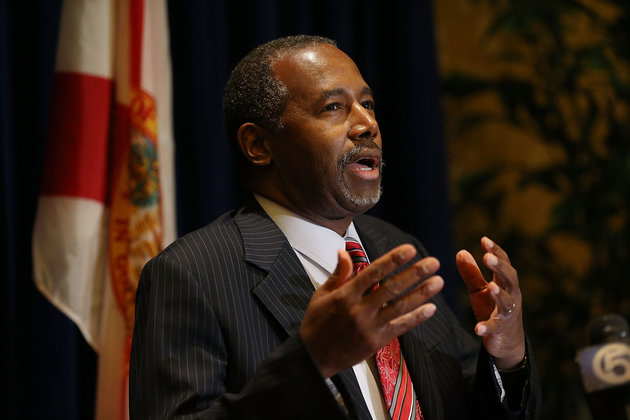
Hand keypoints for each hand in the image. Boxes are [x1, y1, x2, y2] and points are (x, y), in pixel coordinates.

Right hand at [300, 244, 443, 377]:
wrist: (313, 357)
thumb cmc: (316, 323)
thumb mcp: (321, 294)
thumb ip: (338, 273)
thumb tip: (344, 251)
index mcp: (345, 295)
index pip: (374, 272)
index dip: (393, 259)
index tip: (410, 249)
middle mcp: (359, 310)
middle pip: (392, 288)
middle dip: (414, 274)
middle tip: (433, 262)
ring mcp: (369, 327)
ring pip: (400, 307)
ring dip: (421, 293)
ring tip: (438, 281)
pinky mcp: (376, 342)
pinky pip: (400, 327)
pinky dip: (416, 318)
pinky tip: (431, 308)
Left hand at [456, 237, 524, 368]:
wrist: (507, 342)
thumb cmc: (492, 310)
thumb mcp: (479, 290)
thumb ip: (471, 273)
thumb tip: (461, 251)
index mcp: (505, 284)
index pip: (504, 263)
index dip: (496, 251)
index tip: (484, 239)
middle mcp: (511, 296)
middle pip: (510, 279)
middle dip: (500, 267)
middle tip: (487, 256)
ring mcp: (507, 314)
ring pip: (507, 303)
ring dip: (499, 295)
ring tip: (490, 287)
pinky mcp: (501, 331)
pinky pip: (494, 328)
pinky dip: (487, 328)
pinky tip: (477, 328)